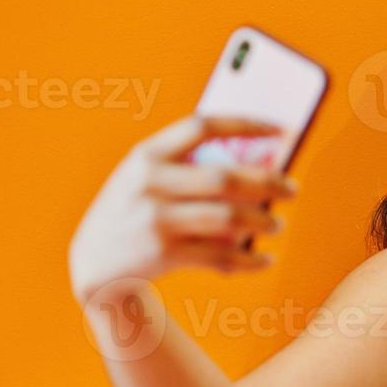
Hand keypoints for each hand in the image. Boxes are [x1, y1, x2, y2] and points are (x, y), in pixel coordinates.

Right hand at [68, 114, 295, 305]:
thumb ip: (187, 165)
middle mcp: (149, 183)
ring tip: (277, 224)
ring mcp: (155, 220)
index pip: (202, 126)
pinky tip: (263, 259)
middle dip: (267, 183)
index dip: (245, 124)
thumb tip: (259, 161)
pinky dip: (248, 260)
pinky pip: (220, 256)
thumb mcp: (145, 178)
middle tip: (292, 189)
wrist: (94, 261)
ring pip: (228, 219)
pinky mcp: (163, 254)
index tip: (281, 129)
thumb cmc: (135, 210)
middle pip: (224, 178)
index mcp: (146, 154)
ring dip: (262, 222)